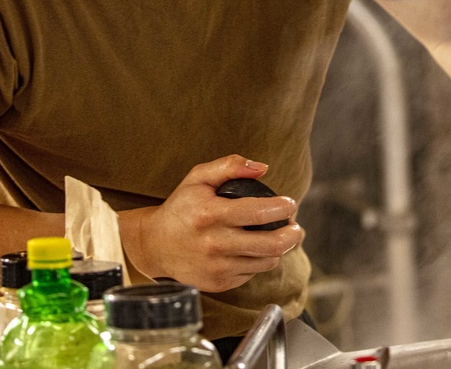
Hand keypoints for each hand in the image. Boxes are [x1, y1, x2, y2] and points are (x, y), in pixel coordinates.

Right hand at [120, 155, 303, 291]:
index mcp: (210, 214)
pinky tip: (252, 249)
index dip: (282, 208)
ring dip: (279, 249)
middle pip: (271, 244)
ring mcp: (217, 267)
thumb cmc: (181, 208)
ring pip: (267, 261)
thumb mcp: (198, 178)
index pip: (259, 212)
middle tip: (295, 227)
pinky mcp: (218, 283)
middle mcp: (215, 243)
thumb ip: (230, 166)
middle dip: (293, 234)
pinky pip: (252, 273)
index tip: (289, 204)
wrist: (154, 245)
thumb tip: (263, 168)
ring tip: (278, 237)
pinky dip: (258, 261)